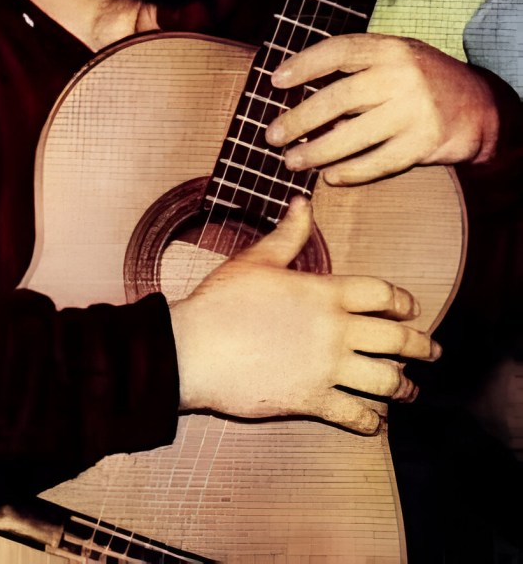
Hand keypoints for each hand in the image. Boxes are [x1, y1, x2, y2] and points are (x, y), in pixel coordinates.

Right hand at [169, 197, 438, 433]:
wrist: (192, 349)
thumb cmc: (222, 302)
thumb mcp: (256, 260)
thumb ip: (288, 234)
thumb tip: (303, 203)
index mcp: (325, 293)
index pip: (382, 293)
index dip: (403, 301)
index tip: (411, 308)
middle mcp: (335, 331)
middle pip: (397, 339)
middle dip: (421, 346)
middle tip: (432, 351)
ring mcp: (326, 368)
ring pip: (385, 381)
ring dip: (403, 387)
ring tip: (409, 390)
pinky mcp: (311, 401)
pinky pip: (355, 415)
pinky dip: (371, 421)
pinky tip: (376, 421)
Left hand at [266, 33, 500, 184]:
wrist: (479, 107)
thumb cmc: (421, 82)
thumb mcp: (395, 60)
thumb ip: (356, 70)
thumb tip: (299, 97)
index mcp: (390, 48)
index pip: (339, 51)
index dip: (304, 64)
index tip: (275, 81)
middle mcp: (402, 76)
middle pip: (338, 98)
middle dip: (299, 119)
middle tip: (272, 135)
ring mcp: (414, 110)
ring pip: (354, 135)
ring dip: (317, 152)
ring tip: (292, 161)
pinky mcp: (424, 142)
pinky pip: (379, 162)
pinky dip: (352, 172)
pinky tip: (331, 177)